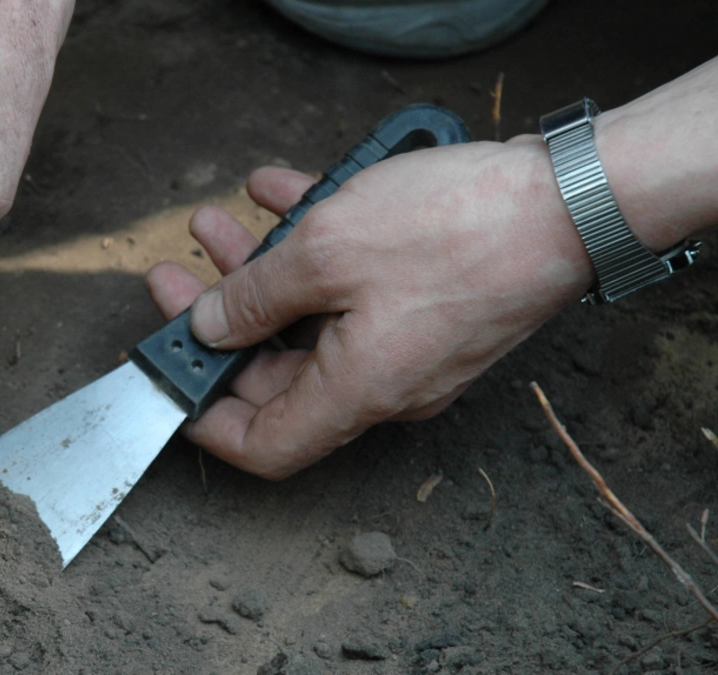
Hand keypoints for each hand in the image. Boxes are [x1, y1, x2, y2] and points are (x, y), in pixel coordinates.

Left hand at [146, 139, 594, 479]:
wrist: (573, 200)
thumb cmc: (456, 231)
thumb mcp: (325, 252)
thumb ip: (254, 295)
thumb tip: (208, 326)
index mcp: (355, 393)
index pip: (262, 445)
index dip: (204, 421)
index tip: (167, 377)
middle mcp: (382, 385)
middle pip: (276, 372)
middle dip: (218, 320)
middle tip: (178, 274)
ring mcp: (409, 347)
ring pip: (310, 322)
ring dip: (259, 274)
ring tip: (219, 223)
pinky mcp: (430, 308)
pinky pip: (353, 289)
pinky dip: (312, 247)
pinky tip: (280, 193)